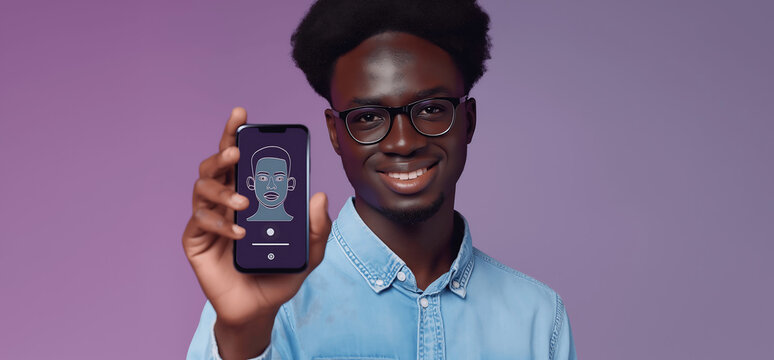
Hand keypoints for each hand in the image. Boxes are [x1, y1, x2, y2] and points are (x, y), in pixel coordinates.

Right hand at [182, 107, 330, 357]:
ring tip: (244, 203)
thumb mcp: (309, 252)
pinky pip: (200, 222)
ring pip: (202, 188)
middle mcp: (224, 202)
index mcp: (248, 195)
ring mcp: (208, 220)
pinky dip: (220, 224)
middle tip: (237, 152)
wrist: (258, 310)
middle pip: (215, 166)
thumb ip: (318, 228)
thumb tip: (320, 196)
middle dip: (223, 152)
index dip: (235, 134)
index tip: (241, 115)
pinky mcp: (196, 241)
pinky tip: (239, 233)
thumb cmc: (279, 275)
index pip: (238, 159)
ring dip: (222, 191)